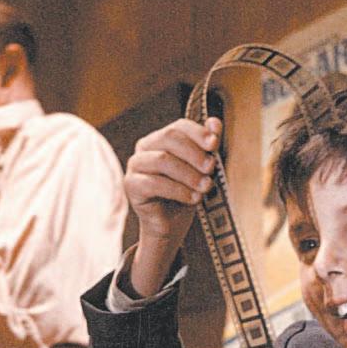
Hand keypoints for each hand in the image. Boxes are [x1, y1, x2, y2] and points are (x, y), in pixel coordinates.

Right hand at [125, 117, 220, 294]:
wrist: (172, 225)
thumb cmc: (187, 192)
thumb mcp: (202, 169)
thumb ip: (207, 146)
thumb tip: (215, 122)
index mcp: (161, 138)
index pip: (178, 126)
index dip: (197, 132)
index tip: (214, 144)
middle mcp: (145, 147)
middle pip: (169, 138)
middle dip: (194, 153)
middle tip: (211, 168)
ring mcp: (135, 165)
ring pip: (162, 160)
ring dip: (188, 174)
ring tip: (206, 187)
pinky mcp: (131, 185)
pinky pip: (154, 183)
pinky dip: (178, 190)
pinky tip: (193, 198)